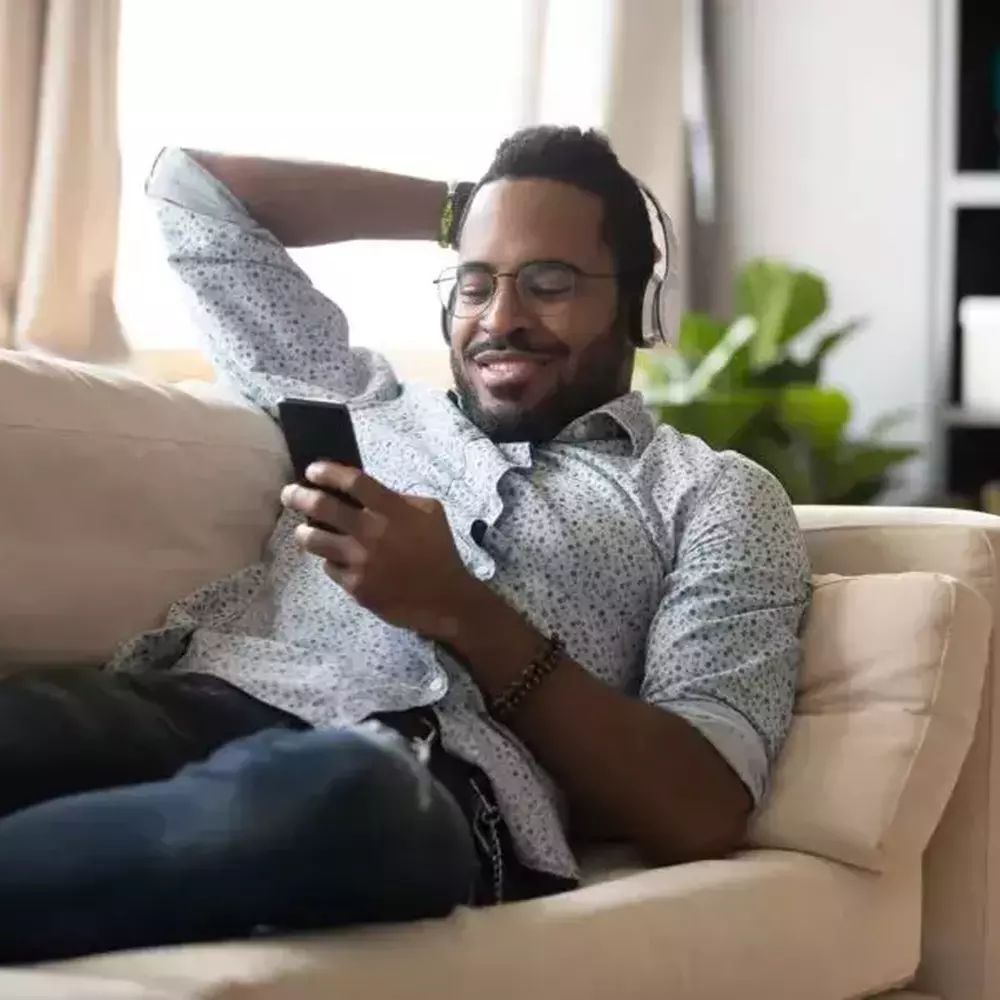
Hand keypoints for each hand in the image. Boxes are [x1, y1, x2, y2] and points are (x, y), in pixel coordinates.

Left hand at [280, 462, 475, 638]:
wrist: (444, 598)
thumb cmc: (439, 551)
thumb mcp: (430, 512)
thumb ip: (399, 498)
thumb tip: (368, 492)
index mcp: (392, 510)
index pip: (352, 481)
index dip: (327, 472)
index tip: (312, 470)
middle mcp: (371, 532)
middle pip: (322, 507)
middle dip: (298, 496)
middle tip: (289, 494)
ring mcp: (360, 561)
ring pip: (315, 540)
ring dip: (305, 532)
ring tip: (304, 530)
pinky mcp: (354, 586)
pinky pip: (330, 567)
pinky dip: (331, 560)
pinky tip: (337, 558)